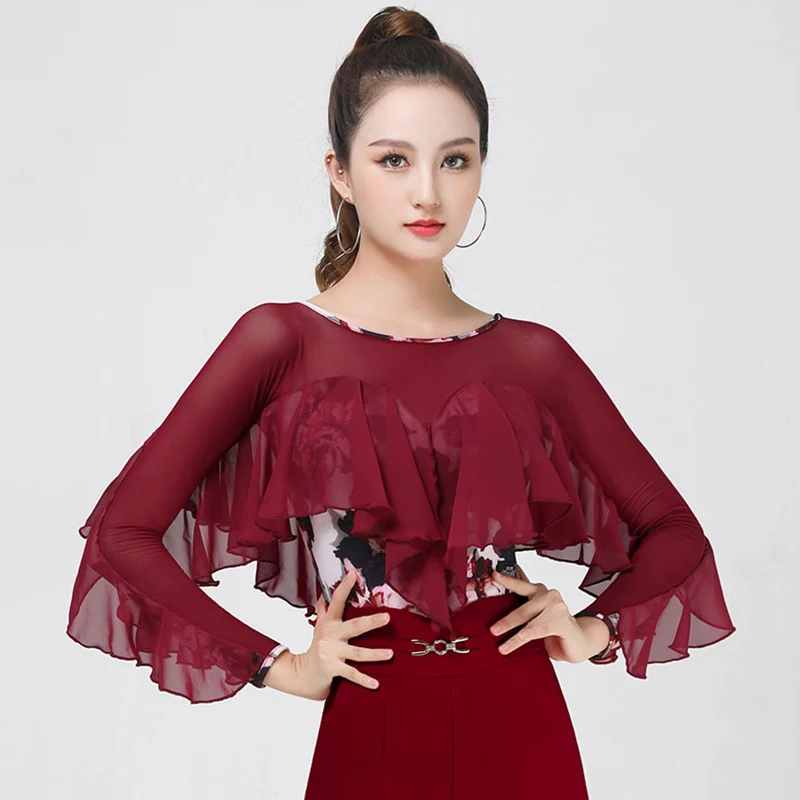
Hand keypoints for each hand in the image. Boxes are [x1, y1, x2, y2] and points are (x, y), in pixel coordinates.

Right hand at [284, 569, 393, 700]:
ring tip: (390, 653)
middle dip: (371, 622)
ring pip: (357, 653)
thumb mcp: (320, 626)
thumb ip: (324, 609)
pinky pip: (352, 674)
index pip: (336, 601)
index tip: (353, 574)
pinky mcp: (333, 669)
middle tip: (387, 617)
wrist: (303, 673)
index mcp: (329, 623)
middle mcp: (331, 636)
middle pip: (354, 627)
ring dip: (375, 654)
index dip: (344, 587)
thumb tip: (325, 591)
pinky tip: (376, 683)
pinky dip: (364, 680)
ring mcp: (332, 653)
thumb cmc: (317, 646)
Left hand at [489, 566, 609, 663]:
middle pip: (522, 607)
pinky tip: (515, 644)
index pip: (521, 584)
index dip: (507, 580)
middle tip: (493, 630)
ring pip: (529, 621)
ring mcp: (557, 606)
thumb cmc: (555, 629)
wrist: (580, 642)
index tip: (494, 575)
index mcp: (539, 591)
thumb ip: (522, 611)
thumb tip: (497, 616)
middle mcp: (548, 595)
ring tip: (502, 646)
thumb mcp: (536, 619)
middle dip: (506, 621)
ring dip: (514, 635)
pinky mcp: (563, 621)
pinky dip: (524, 638)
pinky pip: (538, 630)